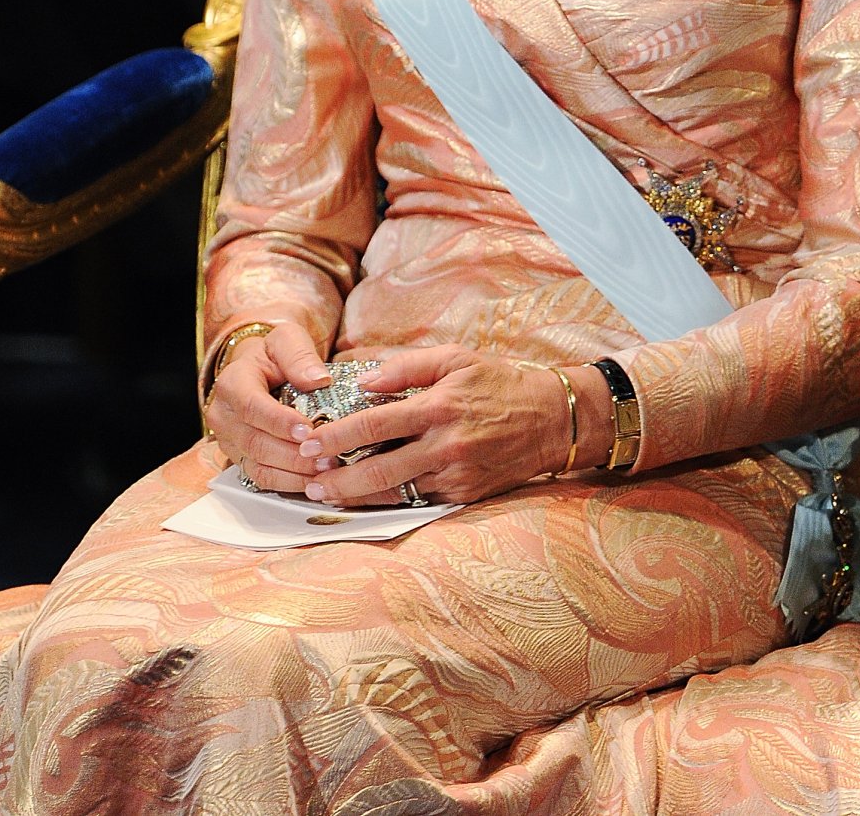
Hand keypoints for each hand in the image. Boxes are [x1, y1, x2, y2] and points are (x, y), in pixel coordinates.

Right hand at [204, 320, 332, 494]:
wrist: (258, 369)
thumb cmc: (274, 355)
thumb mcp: (287, 340)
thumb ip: (300, 356)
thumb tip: (318, 380)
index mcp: (232, 384)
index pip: (252, 407)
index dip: (280, 422)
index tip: (308, 430)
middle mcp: (223, 416)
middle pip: (255, 442)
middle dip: (293, 454)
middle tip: (327, 457)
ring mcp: (228, 441)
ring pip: (258, 466)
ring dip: (293, 473)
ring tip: (324, 471)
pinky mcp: (239, 458)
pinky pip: (260, 478)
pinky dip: (287, 483)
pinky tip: (312, 481)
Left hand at [299, 346, 600, 508]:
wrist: (551, 420)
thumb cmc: (499, 382)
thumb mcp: (456, 359)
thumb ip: (407, 367)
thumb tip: (364, 381)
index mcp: (438, 406)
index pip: (374, 424)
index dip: (336, 436)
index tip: (308, 442)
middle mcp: (444, 445)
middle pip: (377, 470)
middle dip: (337, 480)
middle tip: (308, 483)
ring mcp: (455, 475)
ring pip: (395, 493)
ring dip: (357, 497)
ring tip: (327, 496)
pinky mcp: (465, 496)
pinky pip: (419, 501)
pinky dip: (391, 501)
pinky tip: (368, 498)